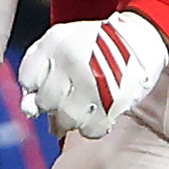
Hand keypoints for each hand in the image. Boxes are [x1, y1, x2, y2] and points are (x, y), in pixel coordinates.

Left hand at [18, 9, 168, 140]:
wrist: (140, 38)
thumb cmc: (95, 42)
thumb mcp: (60, 39)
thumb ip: (36, 65)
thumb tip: (29, 109)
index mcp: (57, 44)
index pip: (28, 79)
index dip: (34, 87)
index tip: (46, 86)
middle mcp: (73, 63)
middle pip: (44, 102)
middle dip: (50, 106)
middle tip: (65, 99)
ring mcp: (94, 84)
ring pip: (66, 119)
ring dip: (70, 119)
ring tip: (81, 107)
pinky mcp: (114, 102)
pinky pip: (91, 130)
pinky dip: (91, 128)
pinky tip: (96, 115)